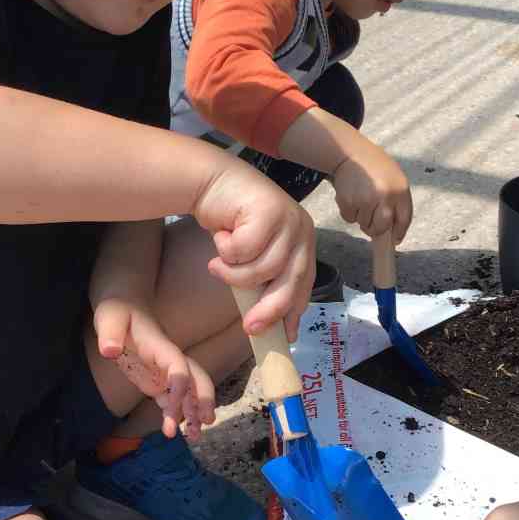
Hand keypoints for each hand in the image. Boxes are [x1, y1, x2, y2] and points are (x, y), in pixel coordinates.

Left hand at [93, 299, 215, 439]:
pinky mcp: (157, 379)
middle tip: (205, 423)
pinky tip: (175, 431)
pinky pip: (172, 398)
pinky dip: (177, 414)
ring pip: (189, 391)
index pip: (178, 366)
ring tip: (194, 437)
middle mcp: (169, 359)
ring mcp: (164, 370)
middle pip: (196, 378)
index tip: (173, 406)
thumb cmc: (117, 311)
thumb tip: (109, 351)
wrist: (124, 306)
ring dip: (194, 412)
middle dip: (203, 399)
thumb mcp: (109, 318)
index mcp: (160, 346)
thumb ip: (110, 333)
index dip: (180, 385)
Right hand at [193, 164, 315, 340]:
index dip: (294, 311)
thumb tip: (264, 323)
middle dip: (270, 309)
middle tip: (249, 327)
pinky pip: (244, 250)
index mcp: (303, 243)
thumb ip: (264, 281)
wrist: (214, 183)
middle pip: (291, 281)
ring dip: (233, 274)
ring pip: (264, 269)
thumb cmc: (231, 223)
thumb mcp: (252, 257)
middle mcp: (302, 231)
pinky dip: (225, 250)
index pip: (304, 284)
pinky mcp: (269, 210)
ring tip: (217, 264)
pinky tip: (219, 235)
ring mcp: (288, 219)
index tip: (287, 337)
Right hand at [332, 136, 412, 241]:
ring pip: (363, 224)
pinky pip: (349, 218)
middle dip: (376, 229)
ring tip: (361, 197)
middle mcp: (385, 197)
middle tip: (372, 220)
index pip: (403, 220)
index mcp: (400, 191)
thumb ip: (397, 202)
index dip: (399, 232)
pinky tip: (351, 196)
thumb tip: (394, 233)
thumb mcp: (395, 180)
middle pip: (381, 228)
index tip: (395, 239)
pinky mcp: (349, 201)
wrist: (351, 153)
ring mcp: (366, 200)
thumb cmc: (375, 168)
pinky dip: (349, 212)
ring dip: (361, 217)